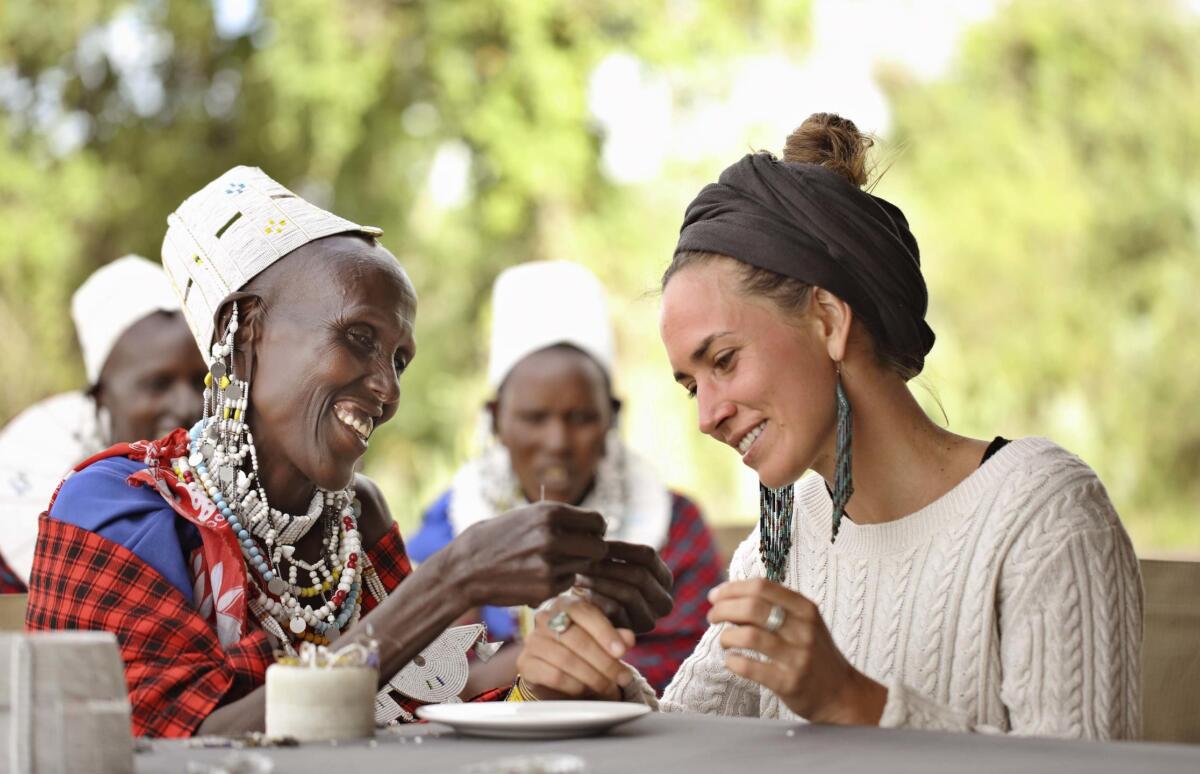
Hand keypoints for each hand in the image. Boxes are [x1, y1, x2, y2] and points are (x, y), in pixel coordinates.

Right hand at [444, 501, 607, 607]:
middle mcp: (552, 536)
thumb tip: (596, 525)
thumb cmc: (496, 538)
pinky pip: (568, 582)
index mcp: (550, 512)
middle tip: (577, 552)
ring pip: (583, 566)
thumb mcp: (527, 516)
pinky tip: (537, 574)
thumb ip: (560, 518)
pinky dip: (559, 580)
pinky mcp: (545, 587)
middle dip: (592, 550)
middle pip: (598, 547)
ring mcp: (550, 564)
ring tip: (547, 561)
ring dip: (572, 565)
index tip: (589, 534)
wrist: (465, 568)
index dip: (596, 529)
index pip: (597, 521)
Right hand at [517, 593, 635, 700]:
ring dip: (592, 676)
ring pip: (566, 659)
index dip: (605, 632)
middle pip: (577, 639)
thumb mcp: (602, 639)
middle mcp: (545, 617)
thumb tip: (628, 638)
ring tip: (608, 686)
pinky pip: (554, 676)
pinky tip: (586, 689)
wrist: (555, 672)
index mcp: (565, 604)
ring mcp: (532, 640)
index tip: (622, 651)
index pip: (584, 613)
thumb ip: (615, 637)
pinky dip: (575, 685)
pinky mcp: (525, 663)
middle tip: (622, 677)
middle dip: (604, 661)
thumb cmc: (582, 649)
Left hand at [573, 541, 673, 633]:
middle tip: (583, 559)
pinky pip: (615, 610)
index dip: (620, 547)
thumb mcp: (611, 563)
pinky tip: (578, 591)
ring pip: (629, 593)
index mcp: (664, 578)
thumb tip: (598, 530)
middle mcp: (664, 601)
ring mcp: (650, 620)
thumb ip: (611, 550)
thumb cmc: (599, 581)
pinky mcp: (632, 633)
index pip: (647, 556)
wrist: (587, 616)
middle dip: (608, 565)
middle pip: (639, 575)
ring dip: (600, 580)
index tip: (595, 543)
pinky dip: (596, 598)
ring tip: (578, 572)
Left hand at [708, 579, 886, 724]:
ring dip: (726, 636)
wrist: (841, 693)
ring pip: (748, 636)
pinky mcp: (789, 683)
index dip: (731, 588)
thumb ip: (774, 606)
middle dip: (723, 610)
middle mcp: (803, 629)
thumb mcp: (804, 621)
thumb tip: (728, 596)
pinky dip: (733, 662)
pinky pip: (750, 667)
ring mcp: (797, 657)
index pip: (761, 586)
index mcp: (805, 608)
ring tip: (725, 641)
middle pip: (752, 608)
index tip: (715, 596)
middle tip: (712, 617)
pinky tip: (731, 660)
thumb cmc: (813, 652)